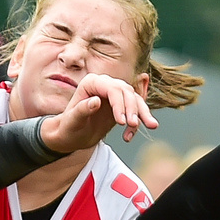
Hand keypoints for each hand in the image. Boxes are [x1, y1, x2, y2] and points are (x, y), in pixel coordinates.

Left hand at [40, 74, 157, 153]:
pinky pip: (136, 111)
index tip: (122, 122)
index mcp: (92, 82)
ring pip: (135, 100)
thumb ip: (82, 110)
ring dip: (143, 113)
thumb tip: (96, 101)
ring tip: (151, 126)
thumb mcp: (72, 122)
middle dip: (134, 108)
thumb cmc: (67, 128)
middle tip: (134, 125)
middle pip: (127, 92)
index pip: (112, 89)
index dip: (120, 104)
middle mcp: (105, 85)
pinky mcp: (121, 106)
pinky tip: (128, 137)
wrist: (69, 136)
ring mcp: (114, 95)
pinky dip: (137, 123)